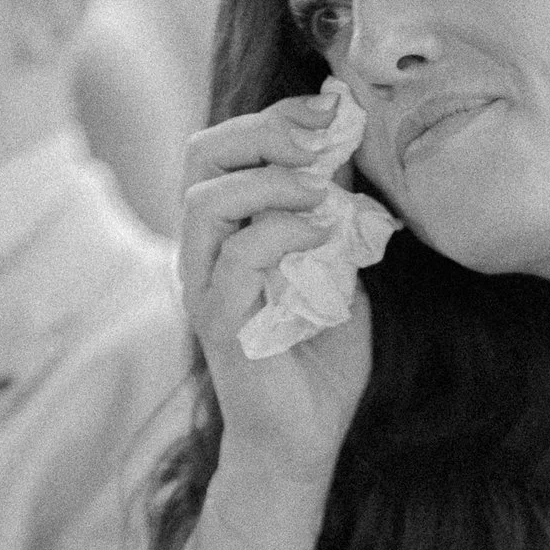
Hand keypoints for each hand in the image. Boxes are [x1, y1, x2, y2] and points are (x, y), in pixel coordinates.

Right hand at [178, 88, 377, 508]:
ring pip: (208, 200)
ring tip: (325, 188)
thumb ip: (334, 216)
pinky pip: (238, 259)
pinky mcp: (220, 325)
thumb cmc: (319, 361)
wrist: (305, 442)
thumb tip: (345, 150)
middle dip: (266, 130)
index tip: (334, 108)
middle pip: (204, 156)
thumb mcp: (337, 270)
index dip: (278, 115)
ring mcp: (204, 288)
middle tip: (325, 135)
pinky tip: (324, 235)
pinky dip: (284, 233)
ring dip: (273, 181)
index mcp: (226, 232)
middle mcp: (203, 252)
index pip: (227, 147)